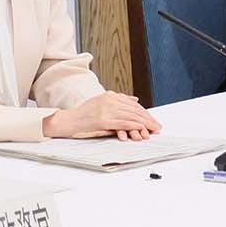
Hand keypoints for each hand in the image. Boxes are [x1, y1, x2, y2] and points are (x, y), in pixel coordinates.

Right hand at [45, 91, 159, 140]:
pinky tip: (141, 131)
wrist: (68, 120)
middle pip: (134, 110)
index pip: (133, 105)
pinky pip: (123, 123)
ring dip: (144, 125)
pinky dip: (134, 127)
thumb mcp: (101, 103)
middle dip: (148, 119)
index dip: (145, 113)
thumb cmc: (84, 114)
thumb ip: (119, 100)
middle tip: (157, 127)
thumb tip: (135, 100)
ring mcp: (106, 110)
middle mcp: (109, 100)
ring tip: (152, 131)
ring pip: (131, 117)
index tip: (153, 120)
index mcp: (110, 95)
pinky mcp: (103, 120)